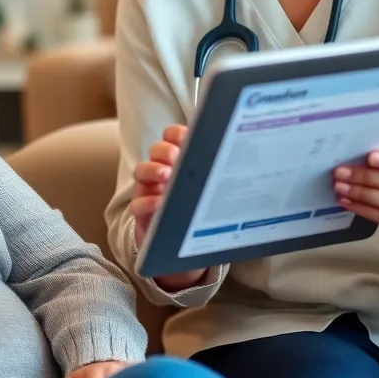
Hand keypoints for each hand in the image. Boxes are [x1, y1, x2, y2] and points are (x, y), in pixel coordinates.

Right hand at [129, 124, 208, 291]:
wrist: (184, 243)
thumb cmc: (201, 211)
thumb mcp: (213, 191)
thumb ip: (218, 174)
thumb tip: (242, 156)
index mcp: (180, 161)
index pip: (173, 136)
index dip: (177, 134)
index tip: (187, 138)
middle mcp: (162, 170)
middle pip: (156, 150)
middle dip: (165, 150)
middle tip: (176, 158)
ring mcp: (150, 190)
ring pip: (141, 171)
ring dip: (152, 170)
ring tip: (166, 176)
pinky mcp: (143, 212)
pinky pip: (137, 204)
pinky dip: (146, 202)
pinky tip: (159, 204)